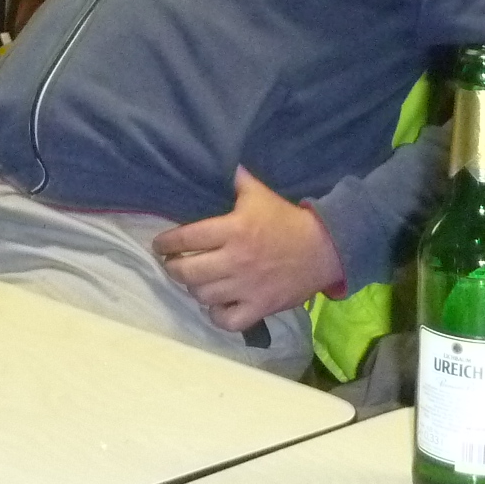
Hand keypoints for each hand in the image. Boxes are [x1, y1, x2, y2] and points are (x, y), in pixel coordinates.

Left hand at [151, 167, 343, 331]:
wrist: (324, 249)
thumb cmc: (287, 220)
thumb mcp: (261, 194)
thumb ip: (238, 181)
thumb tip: (224, 163)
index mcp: (233, 230)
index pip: (187, 238)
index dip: (166, 243)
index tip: (160, 245)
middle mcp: (235, 261)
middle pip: (187, 271)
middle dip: (173, 268)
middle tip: (172, 263)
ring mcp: (247, 287)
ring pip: (203, 295)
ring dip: (194, 288)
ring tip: (195, 281)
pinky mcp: (260, 307)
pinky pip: (227, 320)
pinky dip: (217, 314)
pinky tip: (216, 304)